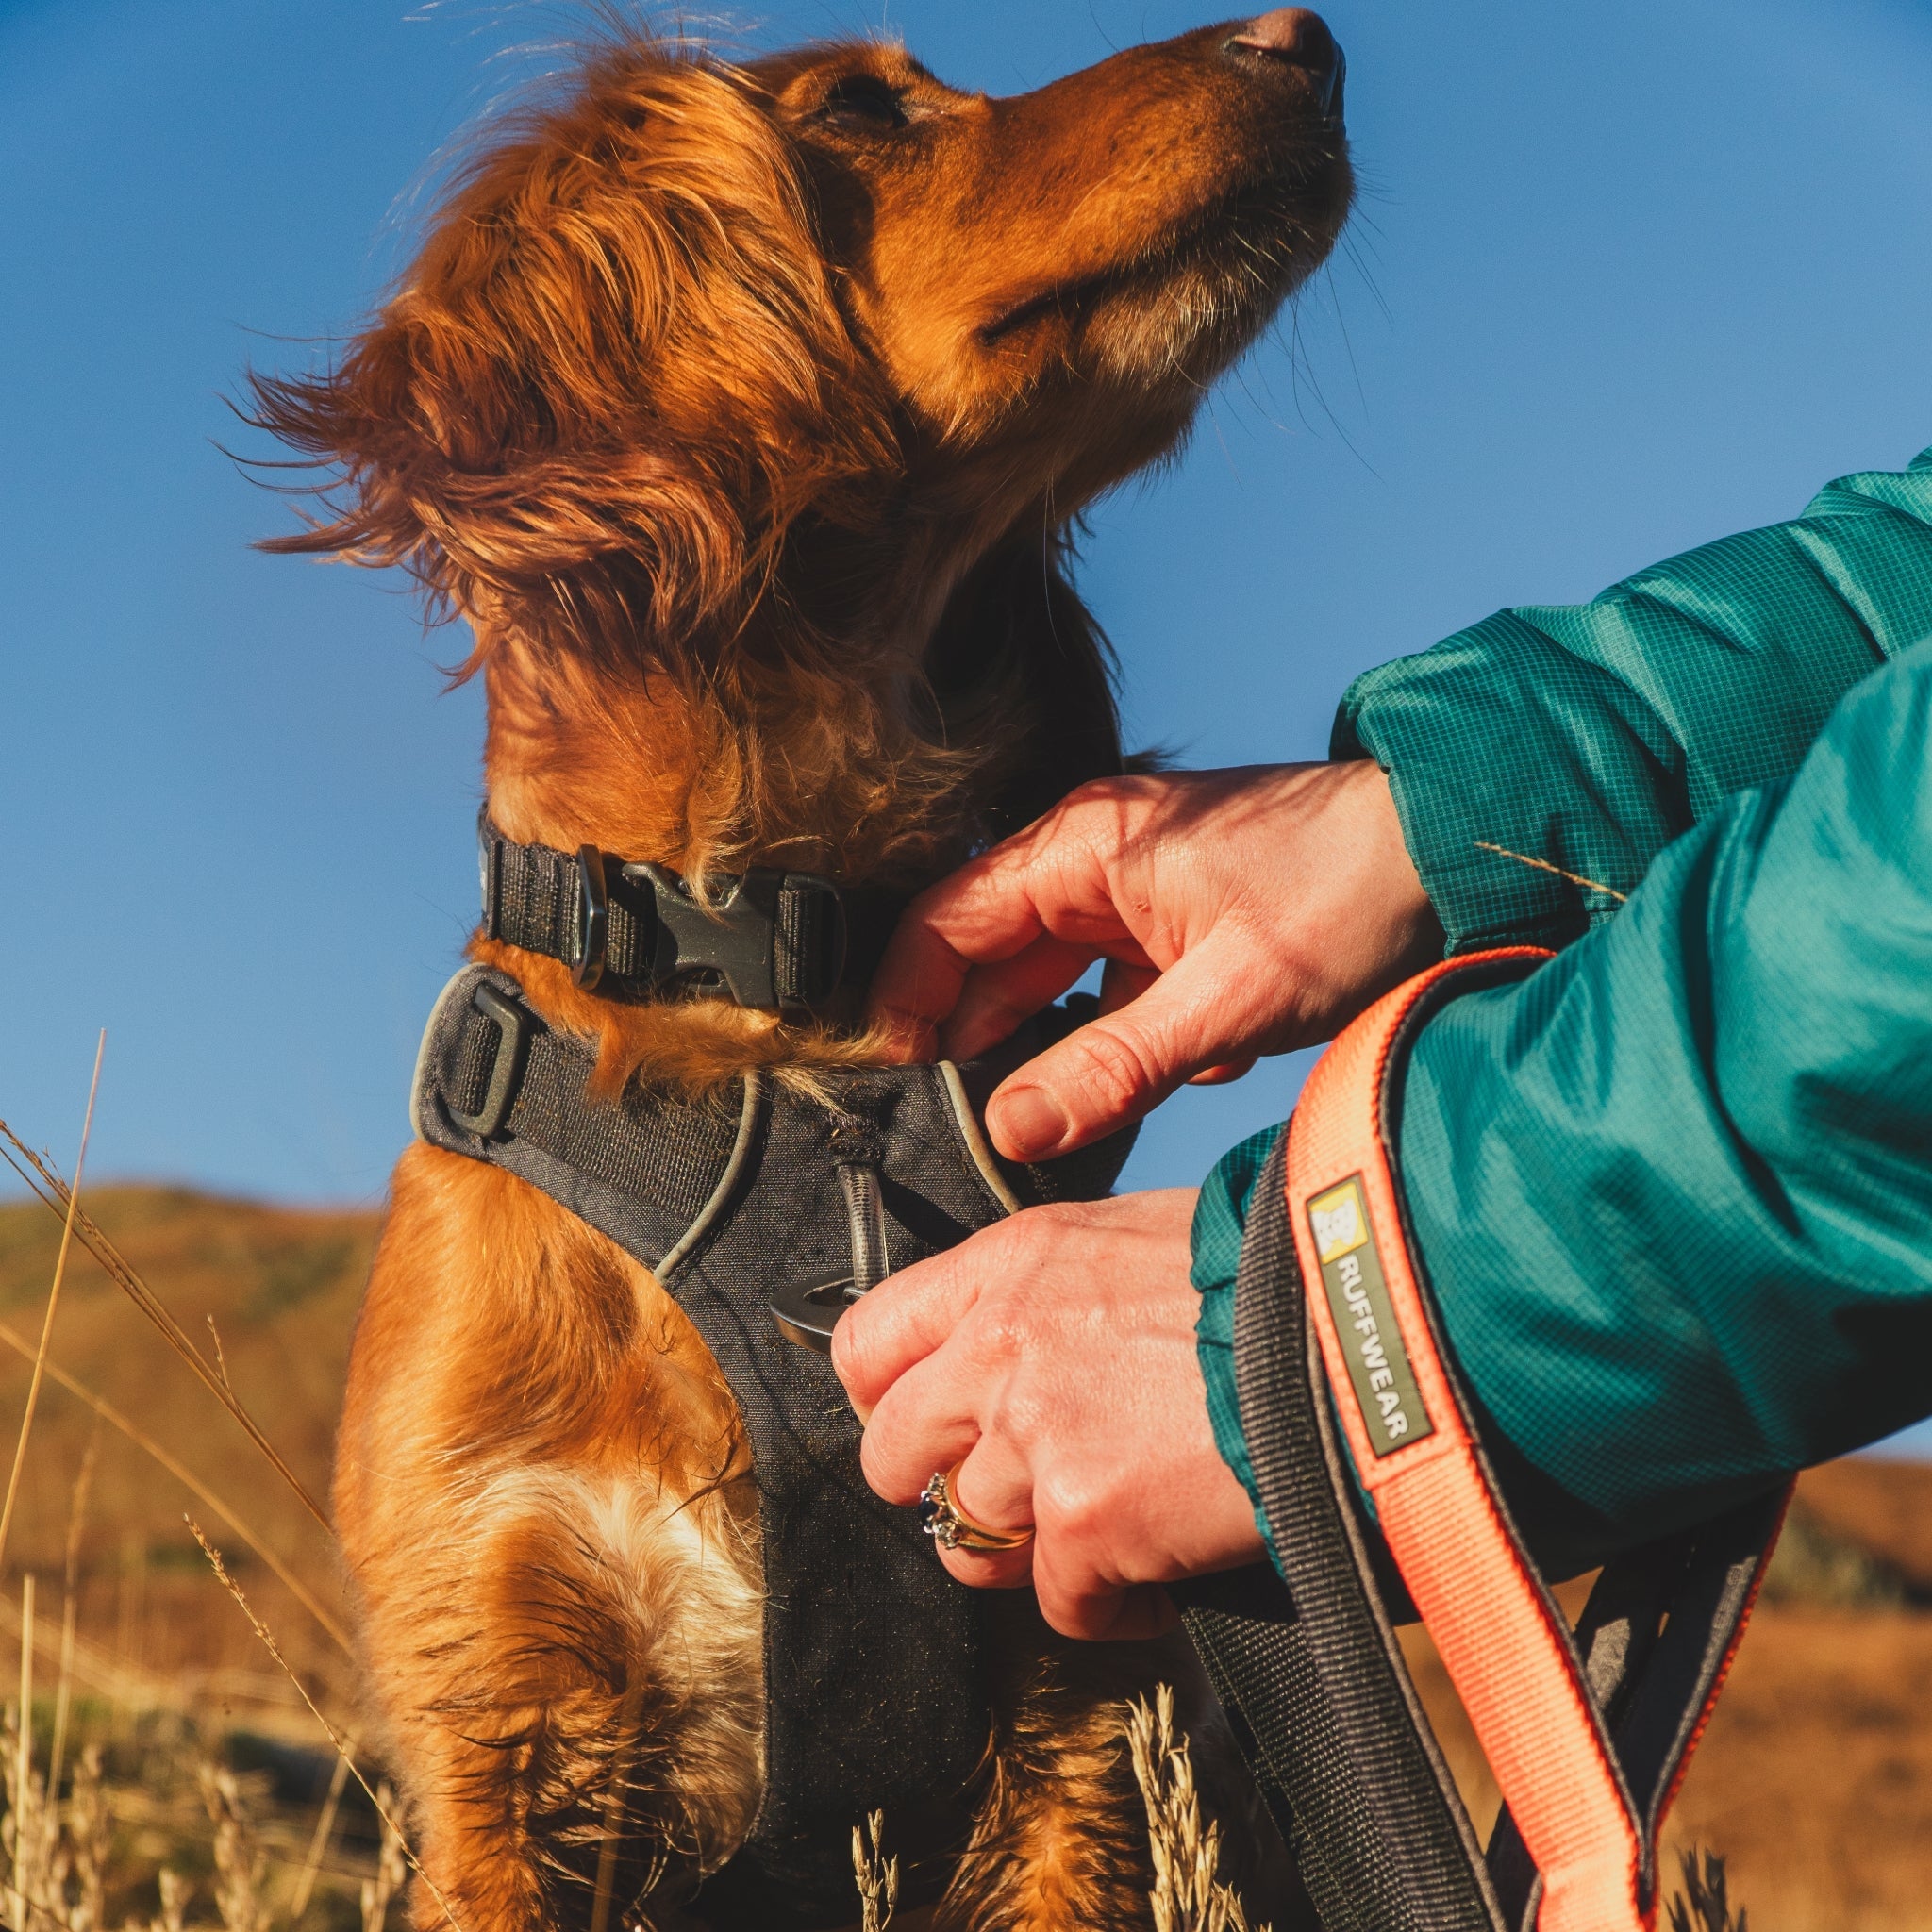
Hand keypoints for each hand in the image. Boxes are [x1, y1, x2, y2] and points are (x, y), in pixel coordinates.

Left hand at [831, 1188, 1263, 1640]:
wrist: (1355, 1328)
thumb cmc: (1267, 1273)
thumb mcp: (1134, 1236)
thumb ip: (1055, 1288)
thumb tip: (1036, 1332)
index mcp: (1007, 1267)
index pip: (868, 1343)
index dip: (891, 1399)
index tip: (930, 1426)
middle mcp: (999, 1349)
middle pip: (892, 1455)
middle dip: (945, 1487)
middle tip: (1012, 1496)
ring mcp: (1036, 1440)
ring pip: (971, 1542)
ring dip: (1033, 1551)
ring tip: (1106, 1535)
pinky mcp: (1087, 1523)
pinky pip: (1064, 1606)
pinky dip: (1113, 1606)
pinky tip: (1163, 1573)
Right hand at [868, 762, 1440, 1160]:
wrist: (1460, 852)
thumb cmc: (1351, 891)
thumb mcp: (1230, 997)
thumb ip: (1111, 1068)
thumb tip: (1008, 1131)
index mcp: (1082, 848)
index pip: (944, 925)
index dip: (905, 1004)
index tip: (892, 1085)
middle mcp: (1091, 865)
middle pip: (991, 964)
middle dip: (986, 1047)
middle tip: (981, 1134)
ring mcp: (1134, 899)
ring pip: (1055, 989)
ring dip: (1067, 1055)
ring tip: (1084, 1113)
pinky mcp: (1175, 934)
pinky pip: (1114, 999)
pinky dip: (1130, 1046)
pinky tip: (1182, 1068)